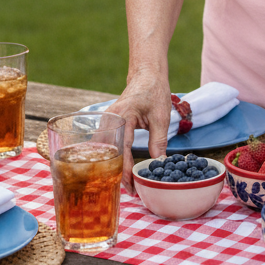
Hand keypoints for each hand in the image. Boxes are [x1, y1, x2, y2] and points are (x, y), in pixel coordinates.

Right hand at [110, 74, 172, 190]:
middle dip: (116, 173)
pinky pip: (105, 144)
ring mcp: (106, 121)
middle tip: (128, 190)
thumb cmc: (154, 91)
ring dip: (112, 166)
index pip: (122, 149)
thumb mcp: (161, 117)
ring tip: (123, 184)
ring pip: (104, 150)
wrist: (146, 74)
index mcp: (122, 116)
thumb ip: (158, 141)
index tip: (132, 185)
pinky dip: (110, 157)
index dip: (126, 170)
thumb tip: (159, 164)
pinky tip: (118, 170)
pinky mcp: (108, 124)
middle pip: (108, 153)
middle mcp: (109, 119)